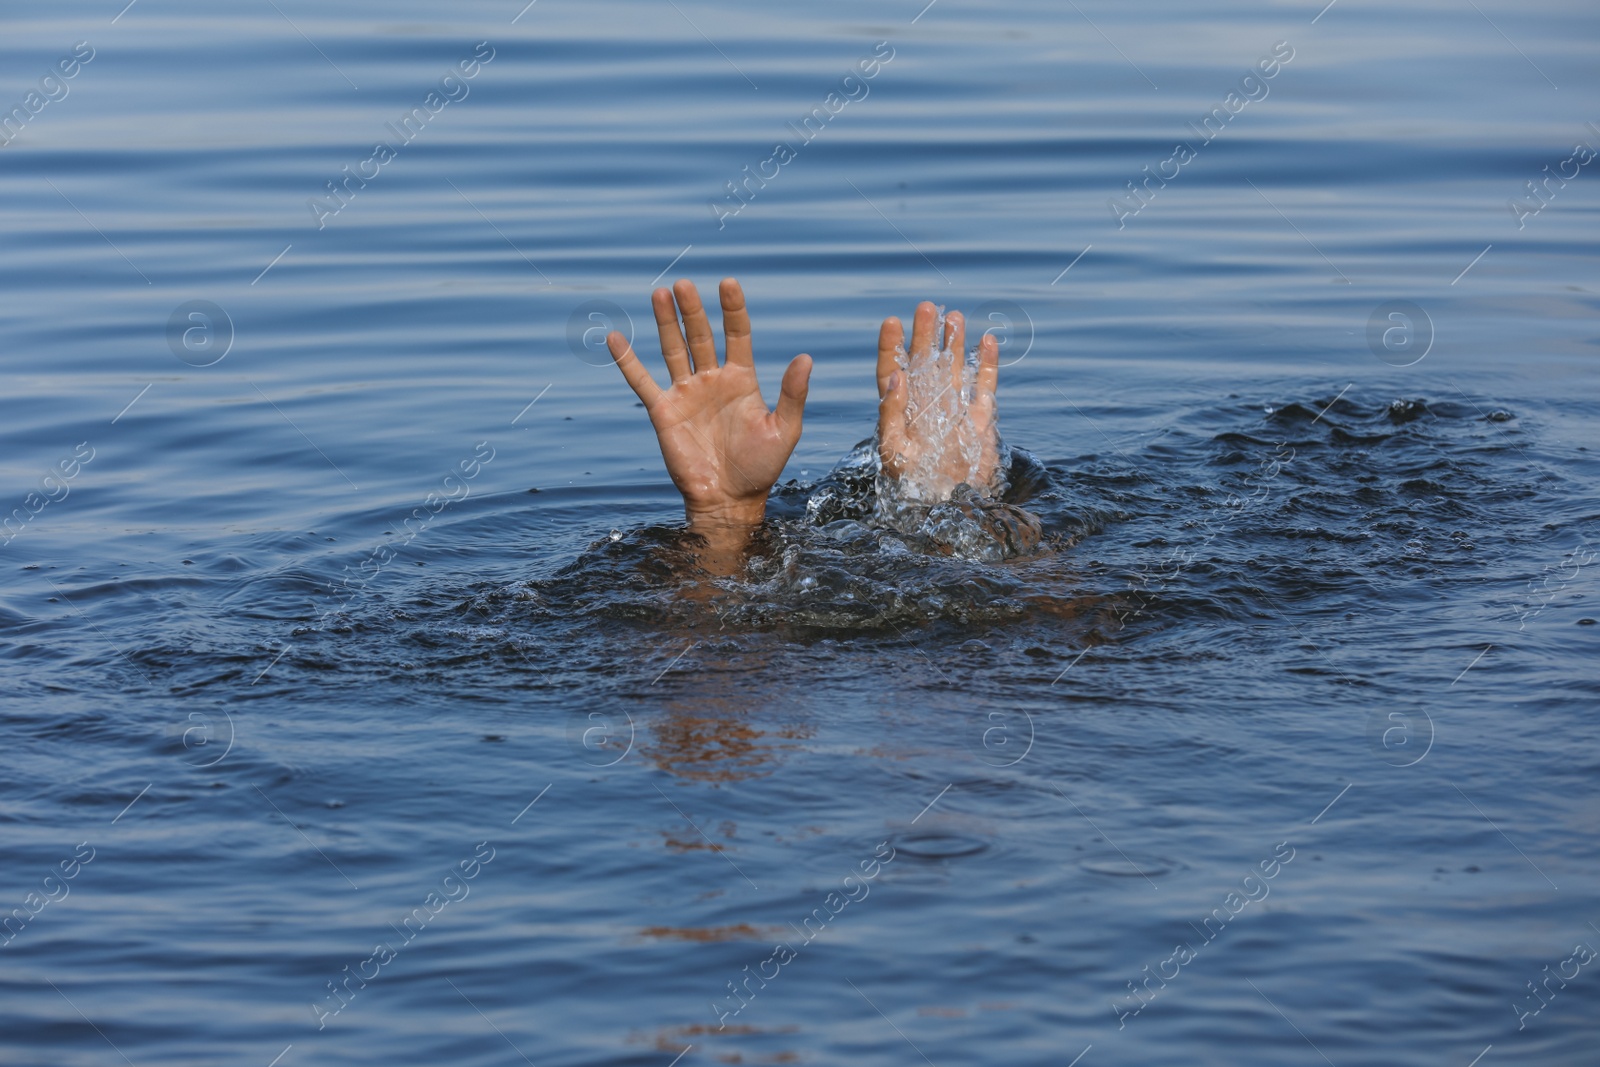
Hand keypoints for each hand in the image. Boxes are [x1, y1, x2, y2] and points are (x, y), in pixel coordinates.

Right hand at [607, 277, 810, 536]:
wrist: (729, 501)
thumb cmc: (761, 468)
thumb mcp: (785, 429)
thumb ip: (792, 394)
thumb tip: (806, 358)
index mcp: (742, 380)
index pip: (737, 334)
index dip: (733, 309)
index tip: (728, 283)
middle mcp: (712, 380)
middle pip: (700, 335)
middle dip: (692, 310)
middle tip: (684, 284)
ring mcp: (686, 393)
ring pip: (673, 349)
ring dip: (666, 322)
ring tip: (660, 293)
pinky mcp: (664, 411)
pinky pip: (641, 381)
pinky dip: (627, 360)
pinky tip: (614, 338)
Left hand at [876, 301, 1001, 501]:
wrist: (947, 505)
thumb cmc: (912, 482)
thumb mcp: (892, 449)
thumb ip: (891, 412)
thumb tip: (896, 375)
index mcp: (900, 411)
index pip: (893, 371)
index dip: (891, 347)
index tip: (891, 322)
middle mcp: (926, 405)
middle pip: (924, 362)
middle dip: (925, 334)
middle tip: (926, 307)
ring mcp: (954, 410)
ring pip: (953, 368)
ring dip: (954, 343)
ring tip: (954, 316)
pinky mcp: (979, 420)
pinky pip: (983, 386)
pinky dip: (986, 364)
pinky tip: (987, 341)